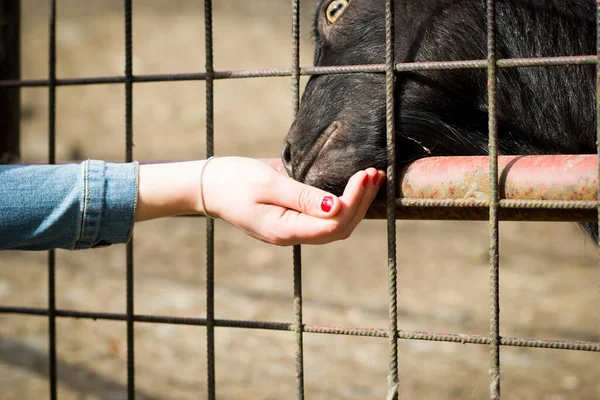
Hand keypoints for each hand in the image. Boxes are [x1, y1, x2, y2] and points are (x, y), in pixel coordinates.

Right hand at [202, 157, 384, 244]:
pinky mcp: (294, 216)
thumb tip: (338, 207)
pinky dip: (344, 201)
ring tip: (372, 177)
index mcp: (285, 230)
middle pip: (341, 228)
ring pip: (337, 225)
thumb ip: (302, 196)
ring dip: (357, 203)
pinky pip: (326, 216)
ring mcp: (294, 227)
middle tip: (375, 173)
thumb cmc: (233, 181)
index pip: (333, 224)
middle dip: (362, 202)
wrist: (209, 186)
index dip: (354, 202)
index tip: (364, 174)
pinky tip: (354, 185)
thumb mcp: (267, 184)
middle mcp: (293, 234)